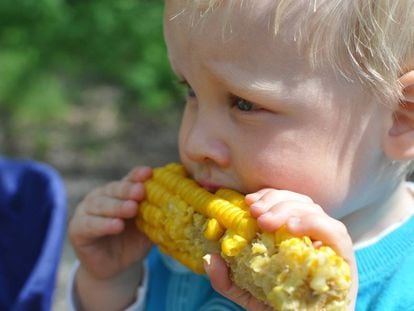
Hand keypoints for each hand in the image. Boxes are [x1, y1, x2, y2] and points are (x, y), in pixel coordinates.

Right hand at [69, 166, 152, 279]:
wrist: (116, 267)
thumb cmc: (134, 241)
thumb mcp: (148, 226)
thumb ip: (156, 213)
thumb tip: (177, 202)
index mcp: (119, 192)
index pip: (129, 180)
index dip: (137, 176)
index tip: (149, 173)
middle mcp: (101, 196)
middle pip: (113, 189)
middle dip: (128, 190)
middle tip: (141, 191)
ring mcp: (86, 211)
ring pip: (100, 205)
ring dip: (117, 206)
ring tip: (132, 209)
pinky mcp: (77, 229)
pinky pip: (89, 225)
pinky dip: (103, 225)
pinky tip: (116, 225)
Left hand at [205, 188, 357, 309]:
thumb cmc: (279, 309)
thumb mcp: (248, 293)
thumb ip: (227, 279)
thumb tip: (210, 258)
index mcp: (294, 235)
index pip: (286, 201)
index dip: (268, 196)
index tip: (248, 201)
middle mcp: (314, 235)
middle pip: (300, 201)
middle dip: (275, 200)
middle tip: (255, 212)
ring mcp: (330, 245)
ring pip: (315, 210)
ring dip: (288, 209)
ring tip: (266, 221)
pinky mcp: (344, 258)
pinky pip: (335, 232)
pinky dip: (314, 223)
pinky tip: (292, 227)